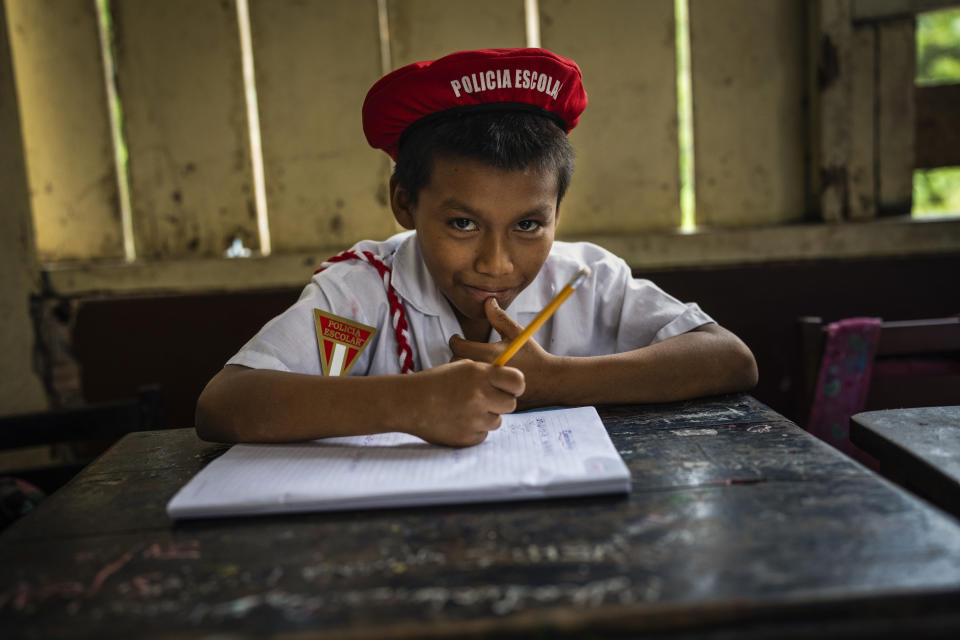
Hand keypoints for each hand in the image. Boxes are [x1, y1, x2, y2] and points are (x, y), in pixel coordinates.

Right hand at [407, 359, 524, 446]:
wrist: (409, 403)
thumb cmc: (436, 382)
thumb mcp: (462, 367)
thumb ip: (488, 373)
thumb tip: (511, 381)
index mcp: (480, 375)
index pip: (517, 381)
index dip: (516, 386)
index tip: (511, 388)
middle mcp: (479, 396)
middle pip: (510, 404)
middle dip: (500, 402)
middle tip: (484, 400)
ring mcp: (474, 419)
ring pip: (497, 421)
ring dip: (486, 416)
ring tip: (465, 410)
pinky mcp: (468, 437)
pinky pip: (483, 434)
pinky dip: (474, 429)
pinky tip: (458, 421)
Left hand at [449, 297, 556, 407]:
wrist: (550, 380)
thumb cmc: (534, 356)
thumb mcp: (516, 333)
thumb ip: (499, 317)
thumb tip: (488, 301)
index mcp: (489, 354)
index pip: (458, 347)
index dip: (455, 340)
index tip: (456, 338)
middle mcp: (485, 371)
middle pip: (455, 364)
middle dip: (456, 356)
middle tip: (462, 351)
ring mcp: (487, 387)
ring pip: (463, 380)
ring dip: (464, 372)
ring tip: (471, 366)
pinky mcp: (490, 399)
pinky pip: (473, 392)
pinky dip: (473, 386)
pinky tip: (479, 381)